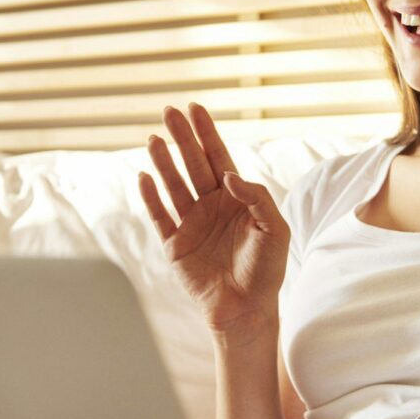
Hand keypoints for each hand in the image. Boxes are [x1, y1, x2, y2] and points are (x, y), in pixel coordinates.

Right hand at [138, 103, 289, 346]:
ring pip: (174, 185)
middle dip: (182, 138)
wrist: (248, 310)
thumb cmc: (266, 271)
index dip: (206, 133)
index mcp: (236, 199)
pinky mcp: (175, 245)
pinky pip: (159, 216)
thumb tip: (228, 175)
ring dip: (164, 162)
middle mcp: (211, 206)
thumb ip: (256, 197)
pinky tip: (144, 177)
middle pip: (193, 164)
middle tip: (169, 112)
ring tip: (154, 138)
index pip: (218, 157)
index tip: (194, 108)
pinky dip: (151, 197)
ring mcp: (191, 224)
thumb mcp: (275, 229)